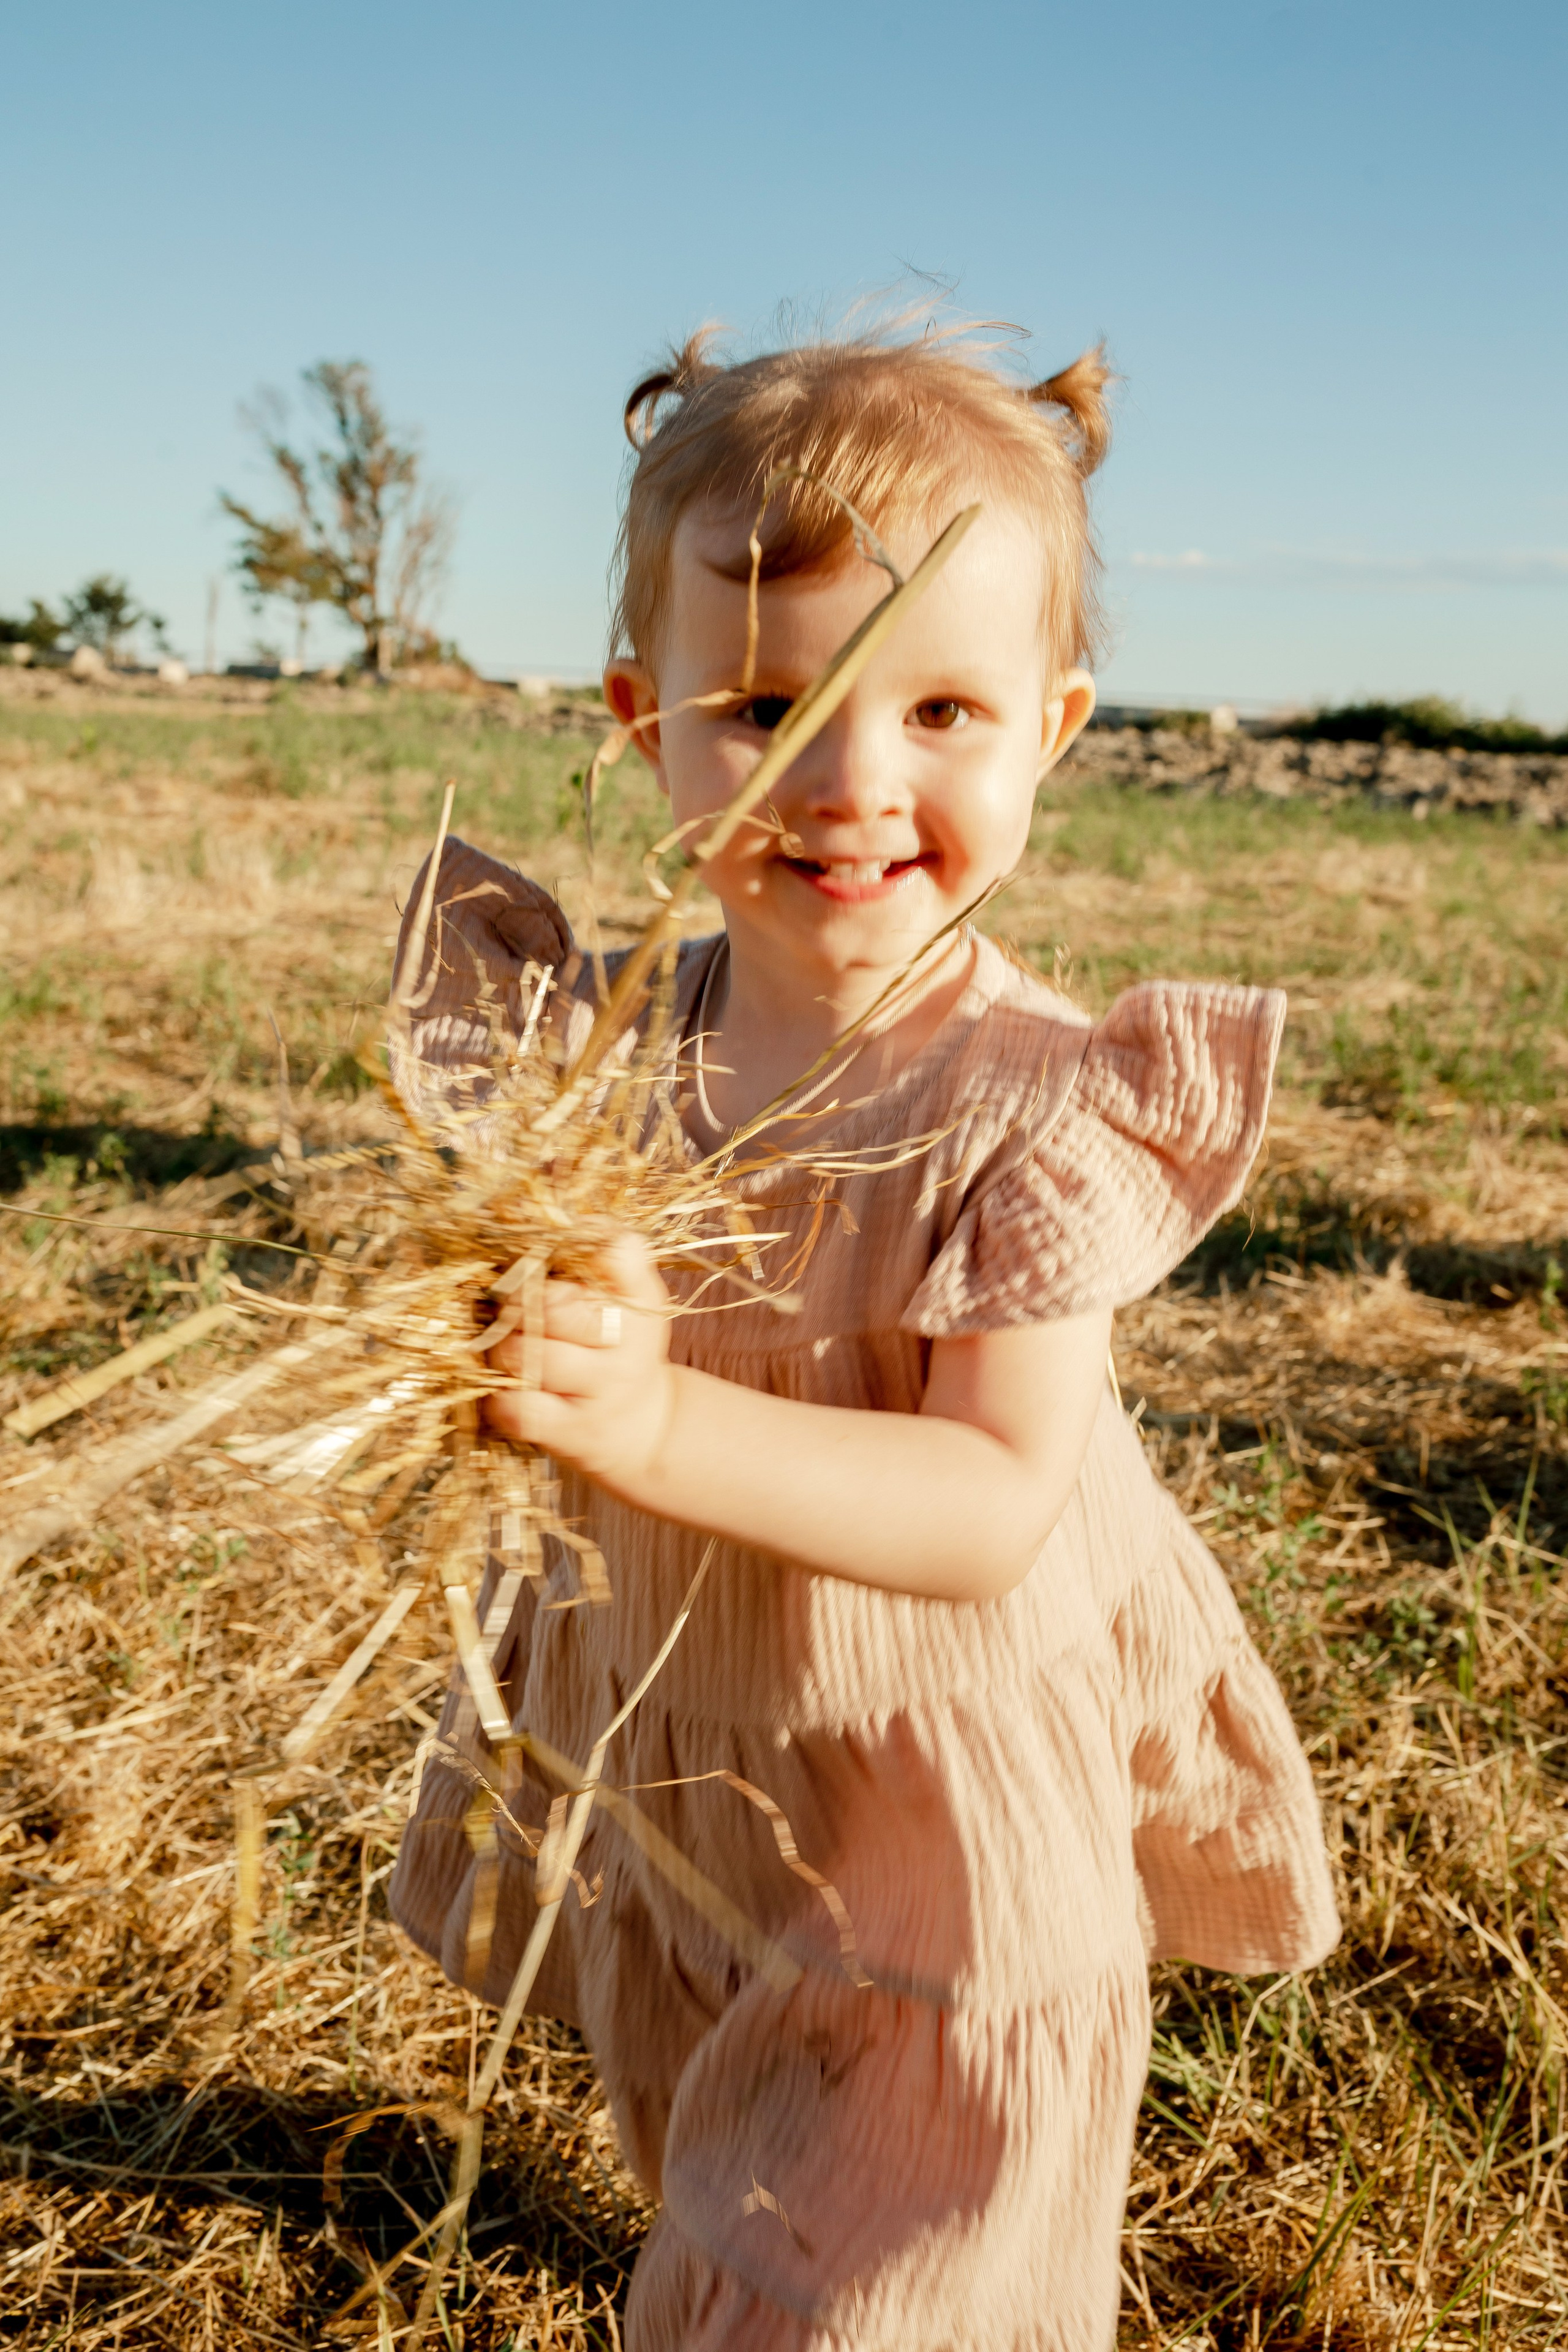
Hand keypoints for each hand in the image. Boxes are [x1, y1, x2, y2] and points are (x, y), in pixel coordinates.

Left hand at [482, 1233, 675, 1489]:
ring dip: (500, 1349)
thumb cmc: (616, 1347)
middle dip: (515, 1303)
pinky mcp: (574, 1432)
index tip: (546, 1254)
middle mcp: (630, 1341)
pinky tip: (509, 1391)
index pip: (617, 1250)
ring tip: (508, 1349)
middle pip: (550, 1304)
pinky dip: (500, 1398)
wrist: (645, 1428)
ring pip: (524, 1355)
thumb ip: (592, 1252)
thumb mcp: (623, 1295)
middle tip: (510, 1308)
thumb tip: (531, 1198)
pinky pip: (517, 1408)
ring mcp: (603, 1389)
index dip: (572, 1243)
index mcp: (641, 1295)